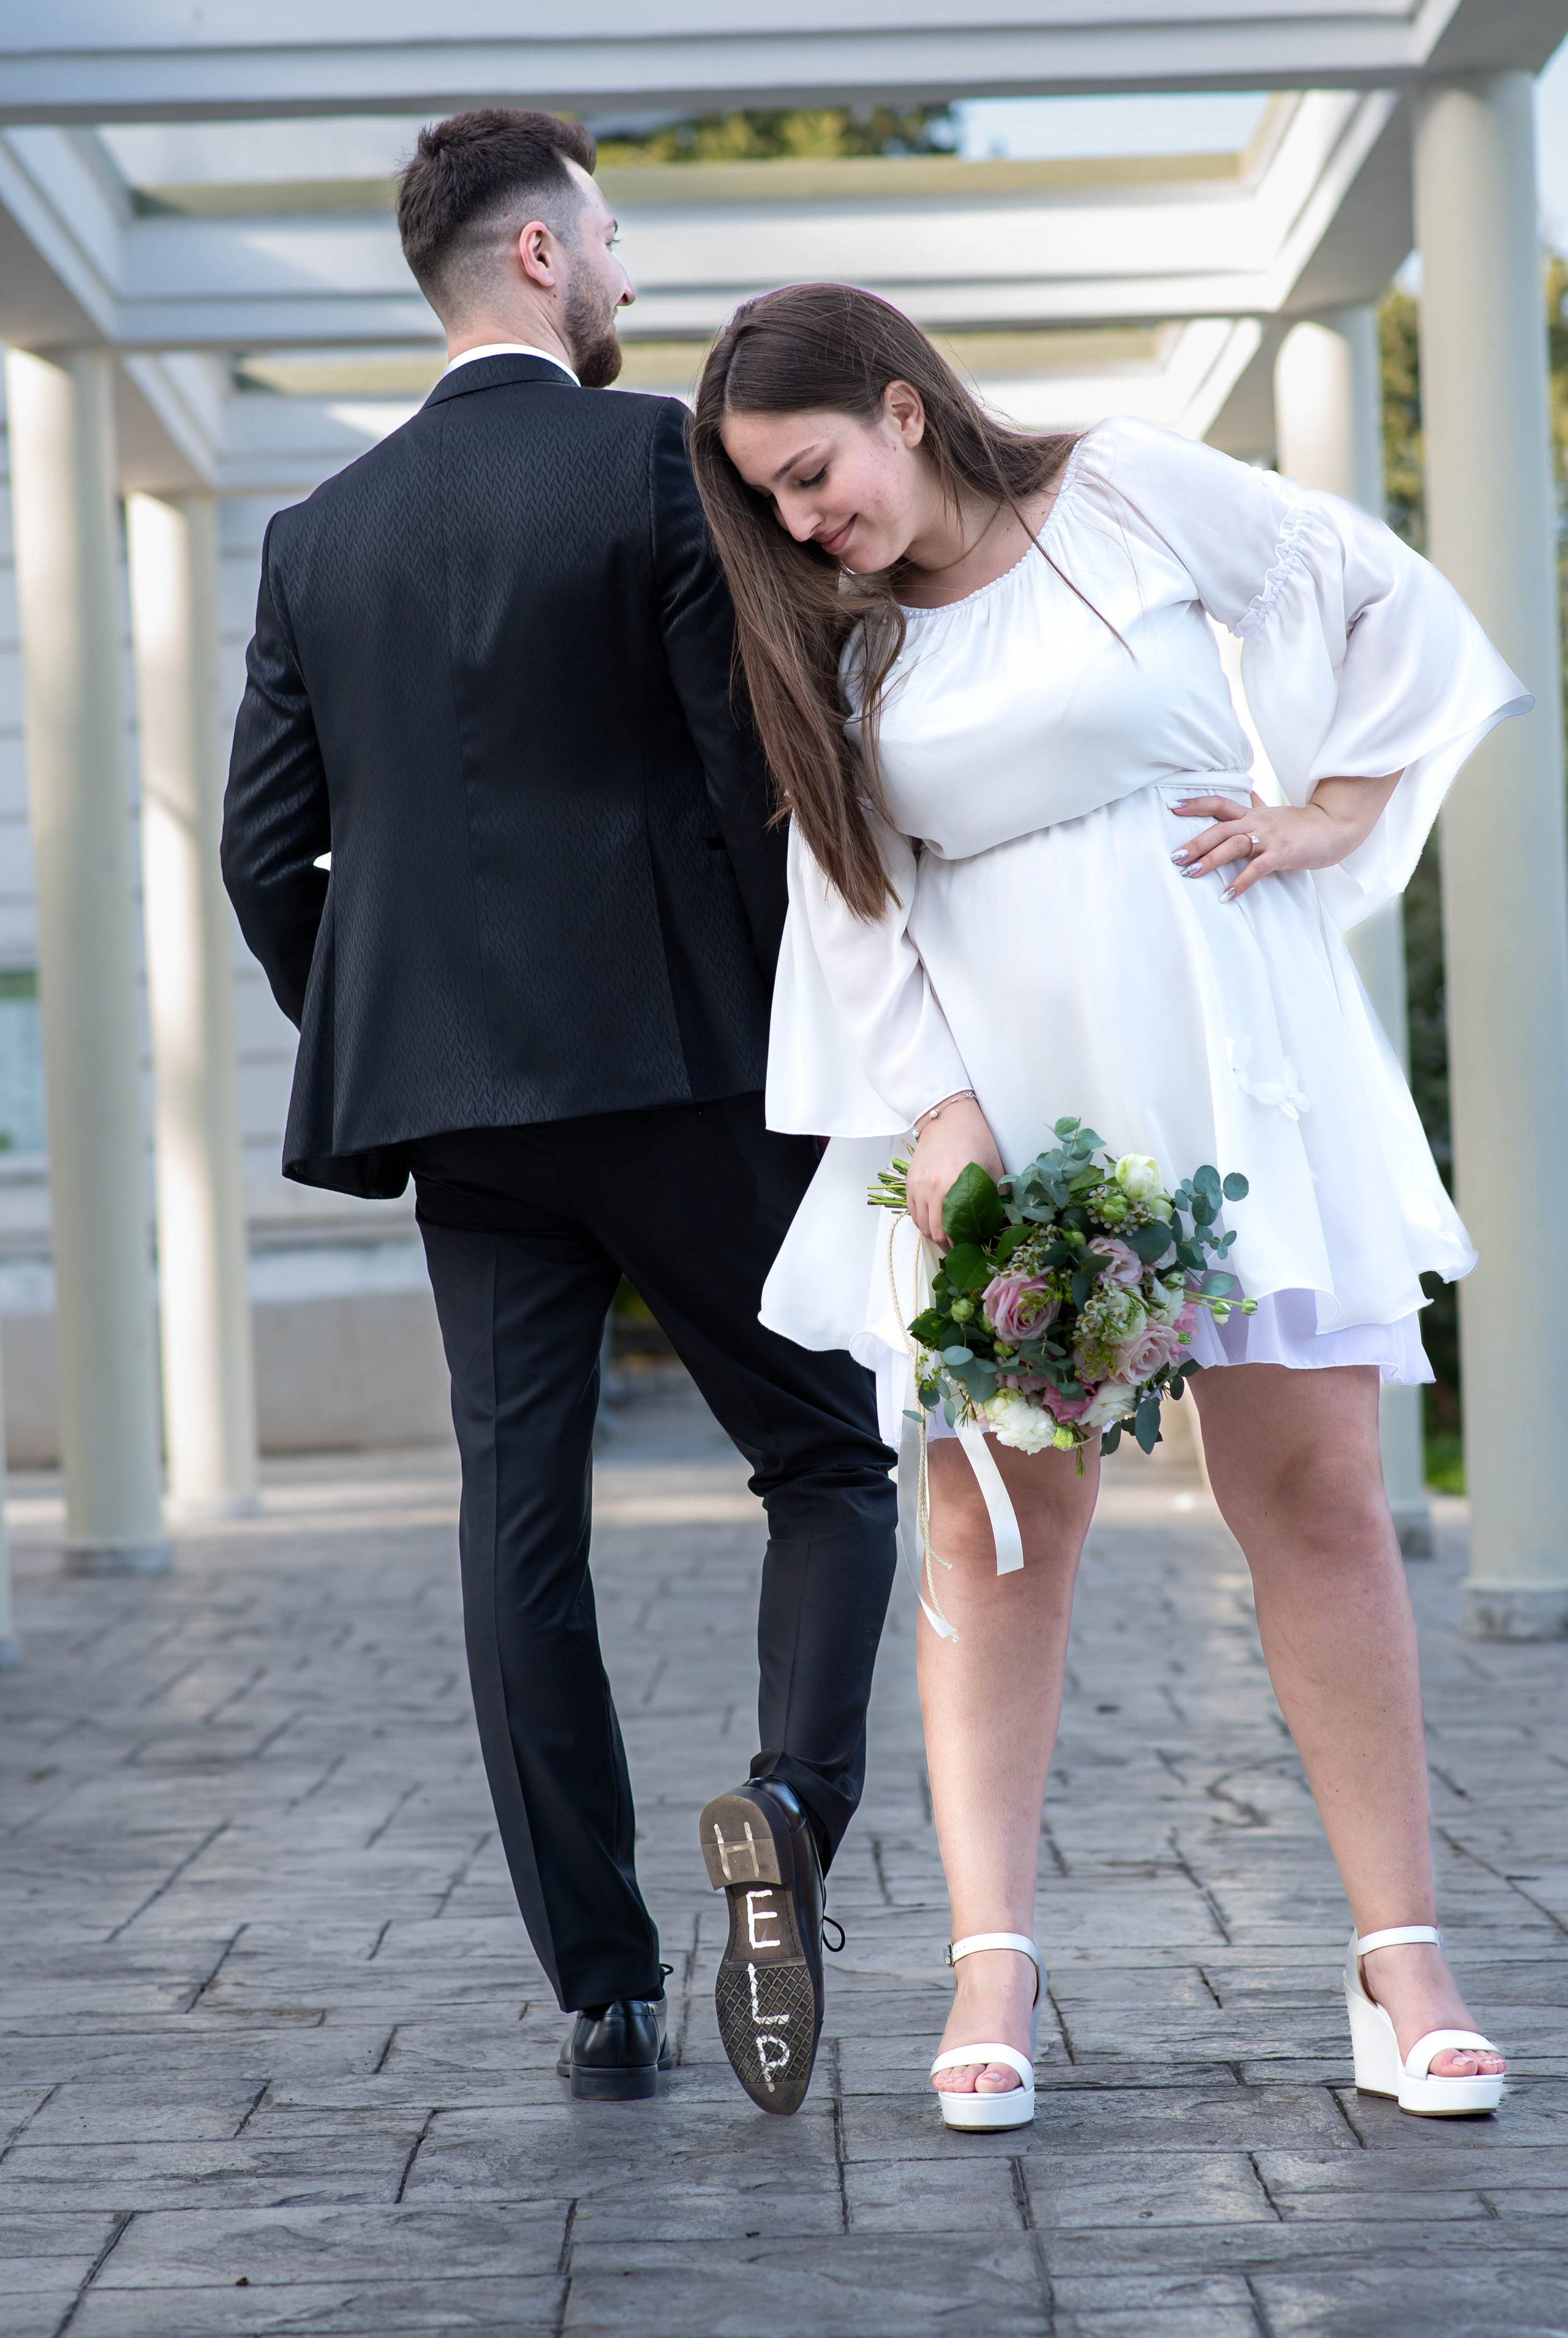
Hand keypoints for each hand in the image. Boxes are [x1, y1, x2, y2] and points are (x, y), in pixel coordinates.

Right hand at [906, 1098, 1004, 1246]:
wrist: (949, 1118)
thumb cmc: (976, 1140)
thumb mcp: (992, 1168)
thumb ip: (995, 1196)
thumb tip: (998, 1223)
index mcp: (954, 1185)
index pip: (952, 1228)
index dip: (960, 1244)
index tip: (969, 1249)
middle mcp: (931, 1188)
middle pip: (934, 1231)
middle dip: (946, 1244)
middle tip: (959, 1248)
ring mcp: (918, 1185)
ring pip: (920, 1224)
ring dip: (933, 1235)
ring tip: (946, 1238)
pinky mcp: (909, 1182)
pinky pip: (912, 1211)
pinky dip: (921, 1221)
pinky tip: (933, 1223)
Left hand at [1169, 774, 1400, 902]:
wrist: (1335, 827)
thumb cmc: (1303, 824)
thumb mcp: (1276, 812)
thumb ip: (1258, 804)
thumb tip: (1248, 791)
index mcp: (1253, 814)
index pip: (1219, 803)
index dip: (1195, 803)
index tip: (1172, 805)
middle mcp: (1257, 823)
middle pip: (1220, 829)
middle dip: (1195, 842)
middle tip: (1175, 856)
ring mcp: (1269, 838)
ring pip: (1234, 845)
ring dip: (1210, 860)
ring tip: (1191, 873)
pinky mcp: (1282, 854)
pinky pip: (1257, 869)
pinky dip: (1241, 882)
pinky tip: (1227, 895)